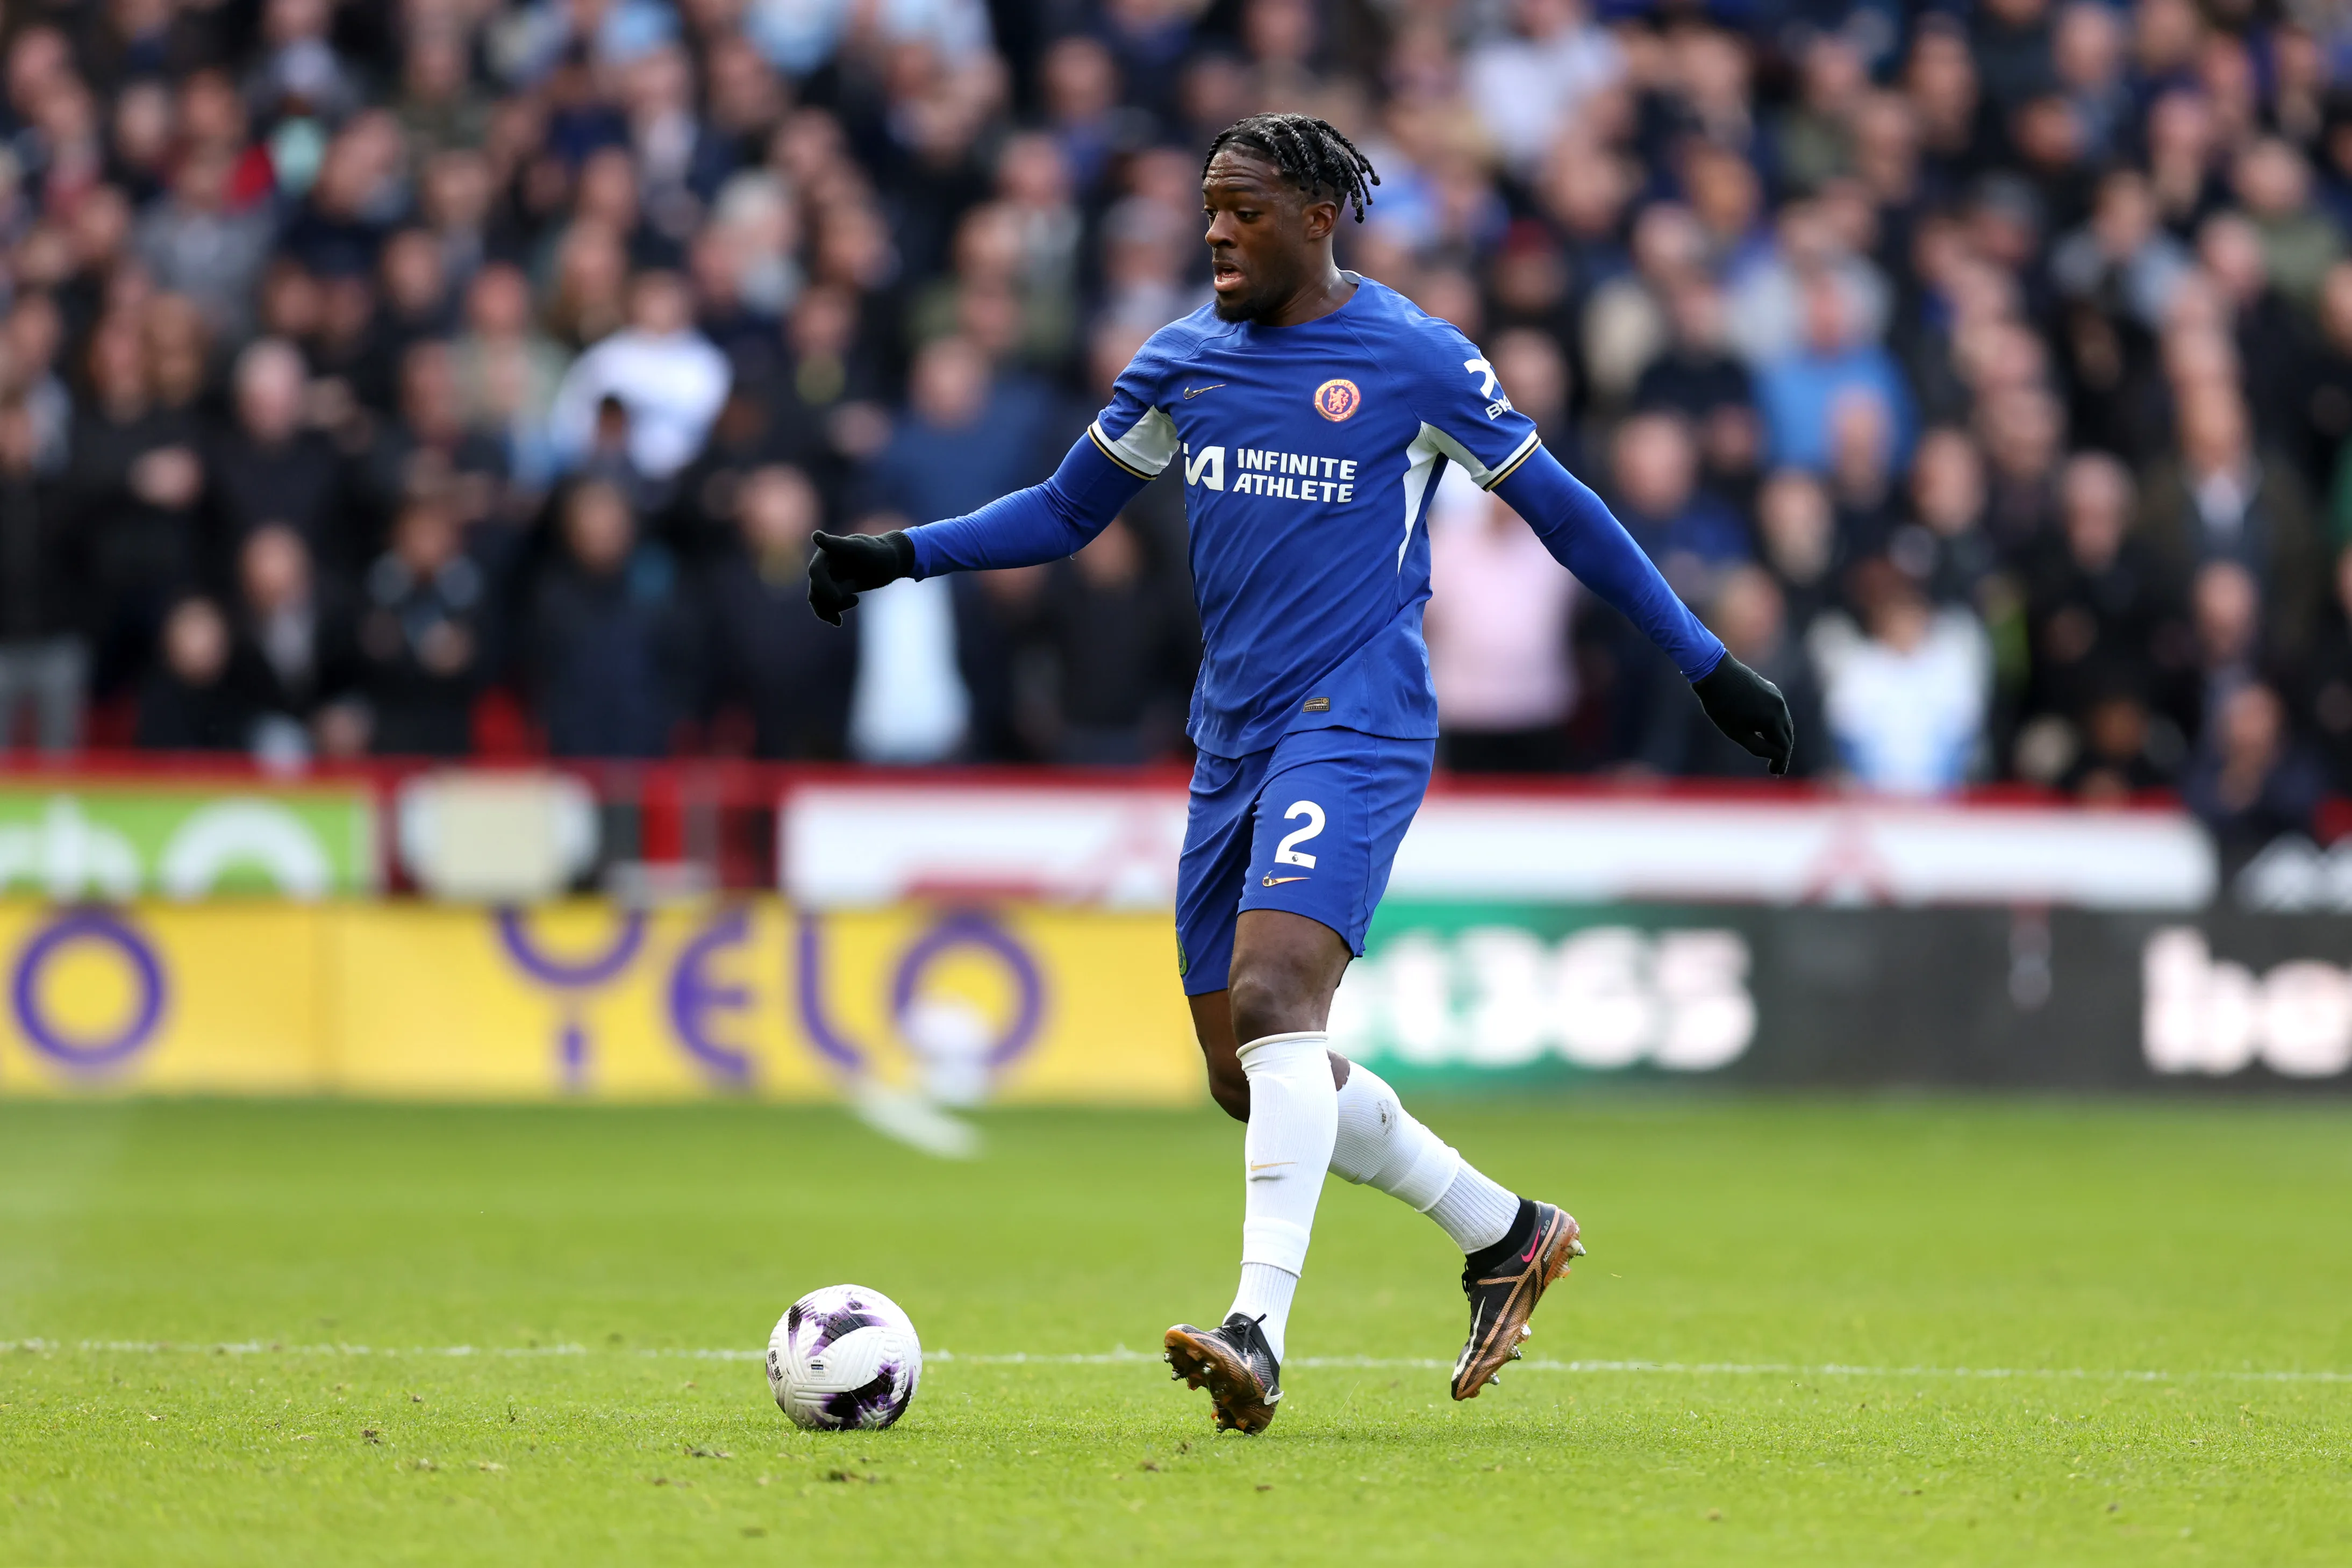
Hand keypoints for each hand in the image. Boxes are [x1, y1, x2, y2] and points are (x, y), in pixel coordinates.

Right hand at [807, 530, 913, 624]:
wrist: (889, 562)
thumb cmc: (877, 552)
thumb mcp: (859, 548)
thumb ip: (837, 545)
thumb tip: (815, 535)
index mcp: (826, 553)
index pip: (815, 571)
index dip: (823, 585)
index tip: (837, 597)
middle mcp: (824, 566)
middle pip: (816, 588)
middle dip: (831, 599)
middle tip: (855, 600)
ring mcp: (827, 578)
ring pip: (817, 599)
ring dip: (830, 609)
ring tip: (854, 601)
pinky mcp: (833, 590)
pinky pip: (824, 605)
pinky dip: (829, 614)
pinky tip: (838, 622)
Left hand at [1693, 653, 1795, 775]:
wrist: (1715, 673)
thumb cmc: (1721, 705)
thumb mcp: (1736, 733)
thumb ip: (1758, 747)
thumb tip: (1777, 755)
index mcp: (1772, 720)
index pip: (1783, 747)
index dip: (1780, 762)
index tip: (1774, 773)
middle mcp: (1780, 707)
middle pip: (1787, 735)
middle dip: (1783, 753)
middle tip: (1776, 768)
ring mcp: (1777, 697)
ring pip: (1784, 722)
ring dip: (1781, 739)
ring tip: (1773, 753)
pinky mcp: (1771, 690)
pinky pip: (1778, 711)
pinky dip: (1776, 725)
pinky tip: (1768, 733)